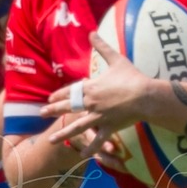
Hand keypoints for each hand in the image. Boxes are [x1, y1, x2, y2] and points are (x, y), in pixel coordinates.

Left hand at [39, 29, 156, 155]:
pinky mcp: (109, 127)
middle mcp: (91, 103)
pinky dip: (90, 148)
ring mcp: (98, 116)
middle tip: (42, 113)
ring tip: (50, 140)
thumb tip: (92, 32)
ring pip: (76, 127)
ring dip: (62, 134)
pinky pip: (97, 139)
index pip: (70, 91)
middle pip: (68, 107)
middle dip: (53, 110)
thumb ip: (102, 47)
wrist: (145, 95)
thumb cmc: (132, 77)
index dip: (59, 94)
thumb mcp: (116, 59)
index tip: (50, 98)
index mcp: (91, 87)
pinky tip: (82, 155)